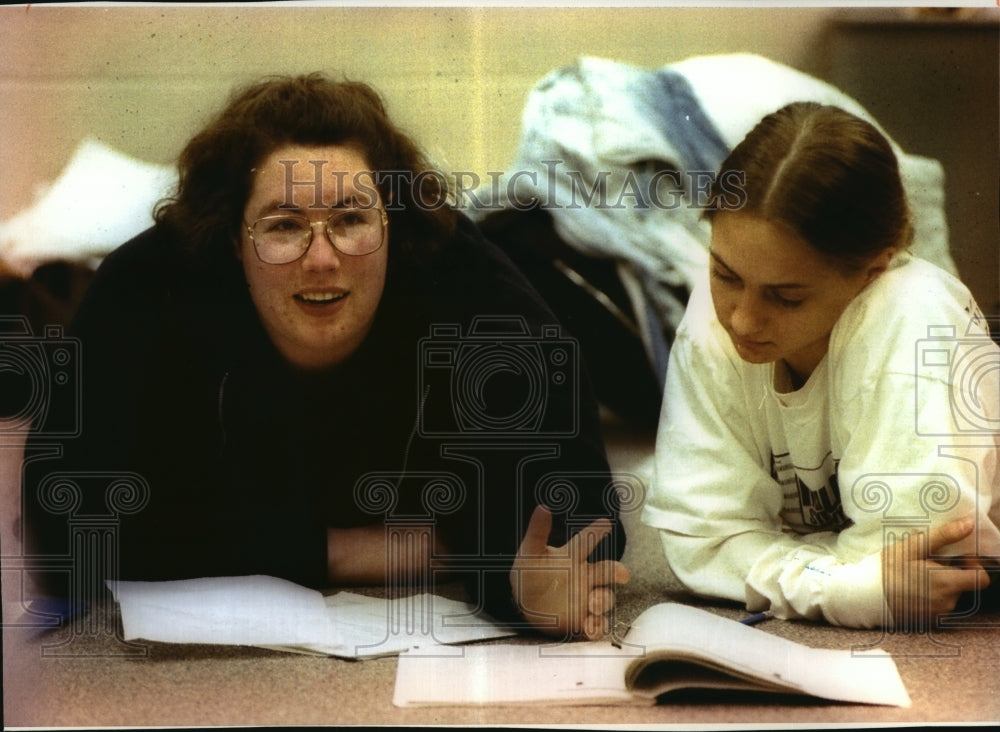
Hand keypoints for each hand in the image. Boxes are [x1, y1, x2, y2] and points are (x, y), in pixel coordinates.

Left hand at [510, 505, 629, 639]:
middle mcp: (584, 576)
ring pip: (604, 598)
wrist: (523, 603)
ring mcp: (585, 598)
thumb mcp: (530, 552)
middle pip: (606, 571)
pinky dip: (596, 627)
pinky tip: (590, 627)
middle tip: (623, 574)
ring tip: (592, 603)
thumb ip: (537, 532)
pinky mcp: (581, 620)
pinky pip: (596, 624)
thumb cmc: (530, 572)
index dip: (596, 531)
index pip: (586, 541)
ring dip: (602, 600)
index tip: (606, 523)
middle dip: (617, 572)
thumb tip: (542, 507)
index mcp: (572, 557)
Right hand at [882, 515, 989, 629]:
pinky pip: (938, 605)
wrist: (863, 596)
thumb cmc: (886, 569)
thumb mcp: (912, 547)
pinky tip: (911, 588)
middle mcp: (947, 602)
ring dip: (940, 584)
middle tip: (927, 562)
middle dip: (951, 572)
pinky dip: (930, 595)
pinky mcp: (927, 621)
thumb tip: (969, 524)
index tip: (958, 558)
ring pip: (950, 594)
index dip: (974, 565)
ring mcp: (937, 614)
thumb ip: (944, 536)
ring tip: (915, 575)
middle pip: (964, 585)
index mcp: (947, 583)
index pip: (982, 579)